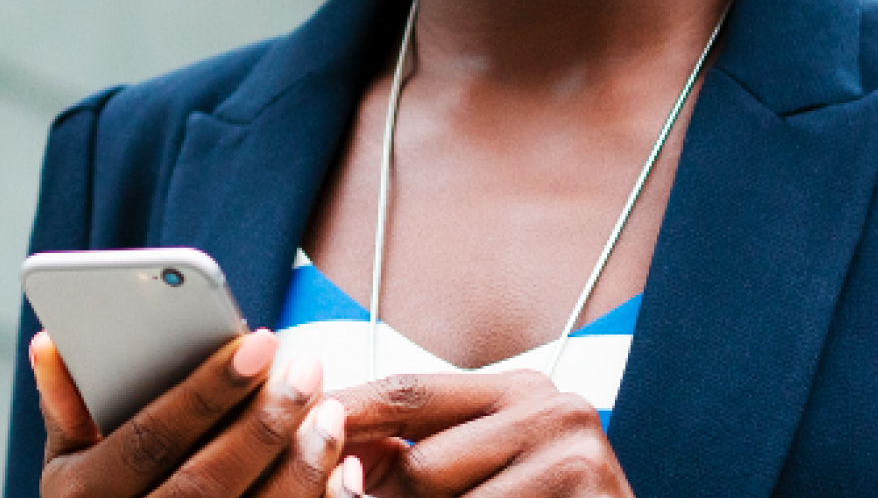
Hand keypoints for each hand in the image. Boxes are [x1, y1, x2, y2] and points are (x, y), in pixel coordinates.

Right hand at [31, 329, 363, 497]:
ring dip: (300, 467)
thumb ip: (66, 406)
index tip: (260, 342)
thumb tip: (51, 342)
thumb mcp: (66, 464)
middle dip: (262, 423)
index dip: (207, 390)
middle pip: (205, 482)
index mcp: (85, 497)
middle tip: (307, 370)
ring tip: (330, 414)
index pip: (151, 437)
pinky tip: (343, 471)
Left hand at [331, 371, 633, 497]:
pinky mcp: (585, 494)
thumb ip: (418, 454)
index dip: (344, 415)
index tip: (292, 428)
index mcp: (519, 390)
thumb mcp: (480, 474)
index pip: (406, 390)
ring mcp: (573, 454)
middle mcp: (551, 407)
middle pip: (417, 464)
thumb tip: (328, 445)